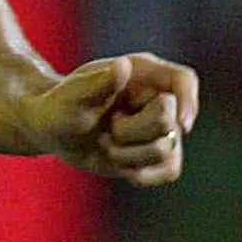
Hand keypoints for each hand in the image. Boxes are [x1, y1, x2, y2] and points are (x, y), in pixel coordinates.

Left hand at [26, 53, 200, 187]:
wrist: (52, 130)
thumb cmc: (60, 105)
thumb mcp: (73, 95)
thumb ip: (98, 82)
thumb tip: (124, 67)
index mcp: (144, 73)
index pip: (183, 81)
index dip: (189, 100)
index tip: (181, 123)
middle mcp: (157, 99)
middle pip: (170, 121)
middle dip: (133, 132)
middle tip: (107, 128)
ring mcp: (159, 128)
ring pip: (166, 151)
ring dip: (129, 155)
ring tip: (105, 143)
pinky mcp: (155, 153)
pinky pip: (169, 171)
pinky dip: (144, 175)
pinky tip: (122, 169)